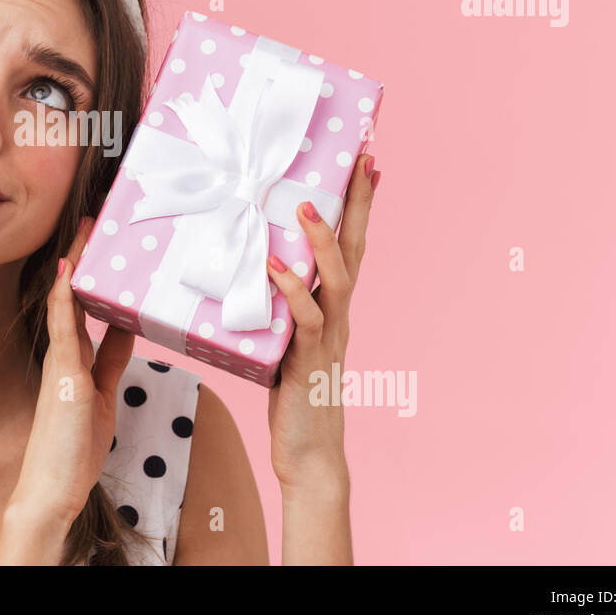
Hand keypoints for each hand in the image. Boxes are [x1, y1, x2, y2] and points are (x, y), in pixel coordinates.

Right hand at [9, 216, 135, 525]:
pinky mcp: (61, 373)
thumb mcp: (103, 397)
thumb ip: (111, 363)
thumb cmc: (75, 451)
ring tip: (87, 226)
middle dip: (86, 257)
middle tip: (97, 219)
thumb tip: (126, 330)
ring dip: (76, 262)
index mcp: (75, 360)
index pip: (88, 306)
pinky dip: (66, 295)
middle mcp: (65, 354)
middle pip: (75, 294)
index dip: (98, 275)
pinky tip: (70, 268)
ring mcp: (60, 361)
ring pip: (67, 300)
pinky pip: (63, 325)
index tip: (108, 245)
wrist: (51, 490)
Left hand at [265, 154, 378, 491]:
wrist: (309, 453)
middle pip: (354, 249)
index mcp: (333, 308)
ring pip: (335, 277)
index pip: (350, 247)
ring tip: (306, 202)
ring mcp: (328, 336)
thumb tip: (248, 271)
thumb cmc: (292, 398)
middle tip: (363, 160)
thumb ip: (275, 307)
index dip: (358, 207)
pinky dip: (292, 289)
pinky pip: (306, 317)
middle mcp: (338, 316)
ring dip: (321, 238)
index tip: (367, 165)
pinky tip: (274, 266)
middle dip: (358, 204)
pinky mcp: (308, 359)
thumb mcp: (283, 340)